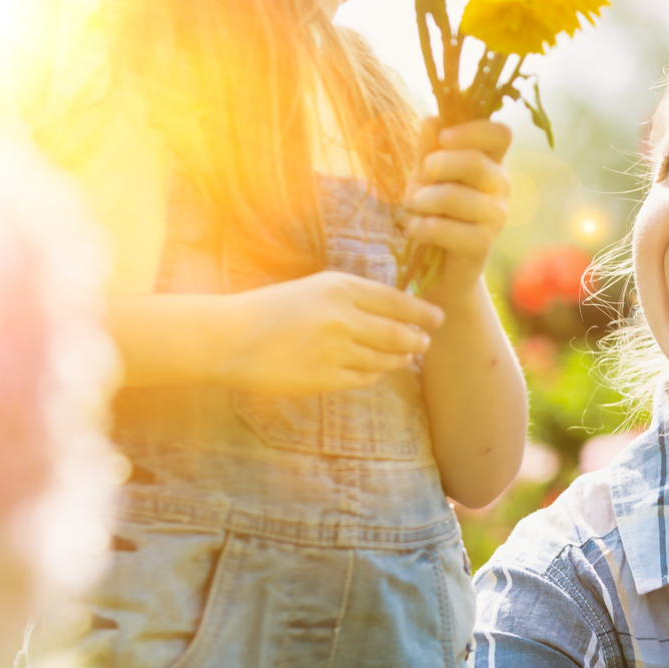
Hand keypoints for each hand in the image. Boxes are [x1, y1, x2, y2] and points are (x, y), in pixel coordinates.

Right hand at [217, 270, 444, 394]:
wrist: (230, 338)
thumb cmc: (272, 309)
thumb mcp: (314, 289)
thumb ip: (354, 297)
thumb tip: (396, 311)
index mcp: (340, 288)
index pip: (397, 301)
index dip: (422, 312)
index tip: (438, 318)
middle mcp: (343, 318)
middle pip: (398, 334)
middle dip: (416, 340)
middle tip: (424, 342)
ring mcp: (335, 351)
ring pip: (385, 360)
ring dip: (398, 360)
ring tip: (403, 357)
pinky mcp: (325, 378)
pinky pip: (364, 379)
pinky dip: (373, 375)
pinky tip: (373, 371)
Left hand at [405, 117, 510, 301]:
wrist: (436, 269)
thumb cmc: (433, 213)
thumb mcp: (425, 176)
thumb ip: (429, 150)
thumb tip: (431, 119)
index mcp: (490, 161)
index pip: (501, 134)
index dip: (473, 130)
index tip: (444, 137)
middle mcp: (500, 185)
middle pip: (475, 161)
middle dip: (437, 166)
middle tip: (421, 179)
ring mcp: (496, 216)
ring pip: (455, 195)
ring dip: (422, 200)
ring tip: (413, 208)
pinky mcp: (483, 244)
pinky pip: (446, 228)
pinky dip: (422, 227)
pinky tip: (416, 231)